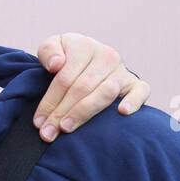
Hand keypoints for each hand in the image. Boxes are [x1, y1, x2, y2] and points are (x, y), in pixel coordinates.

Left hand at [33, 33, 149, 140]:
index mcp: (85, 46)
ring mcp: (122, 71)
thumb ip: (48, 52)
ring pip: (105, 93)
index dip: (50, 101)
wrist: (88, 59)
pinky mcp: (135, 83)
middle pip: (82, 88)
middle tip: (48, 133)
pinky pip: (140, 91)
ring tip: (67, 128)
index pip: (65, 78)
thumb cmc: (66, 57)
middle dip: (62, 112)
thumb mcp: (53, 48)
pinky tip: (122, 112)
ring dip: (84, 113)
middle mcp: (107, 56)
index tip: (39, 122)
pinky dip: (134, 101)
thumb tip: (57, 65)